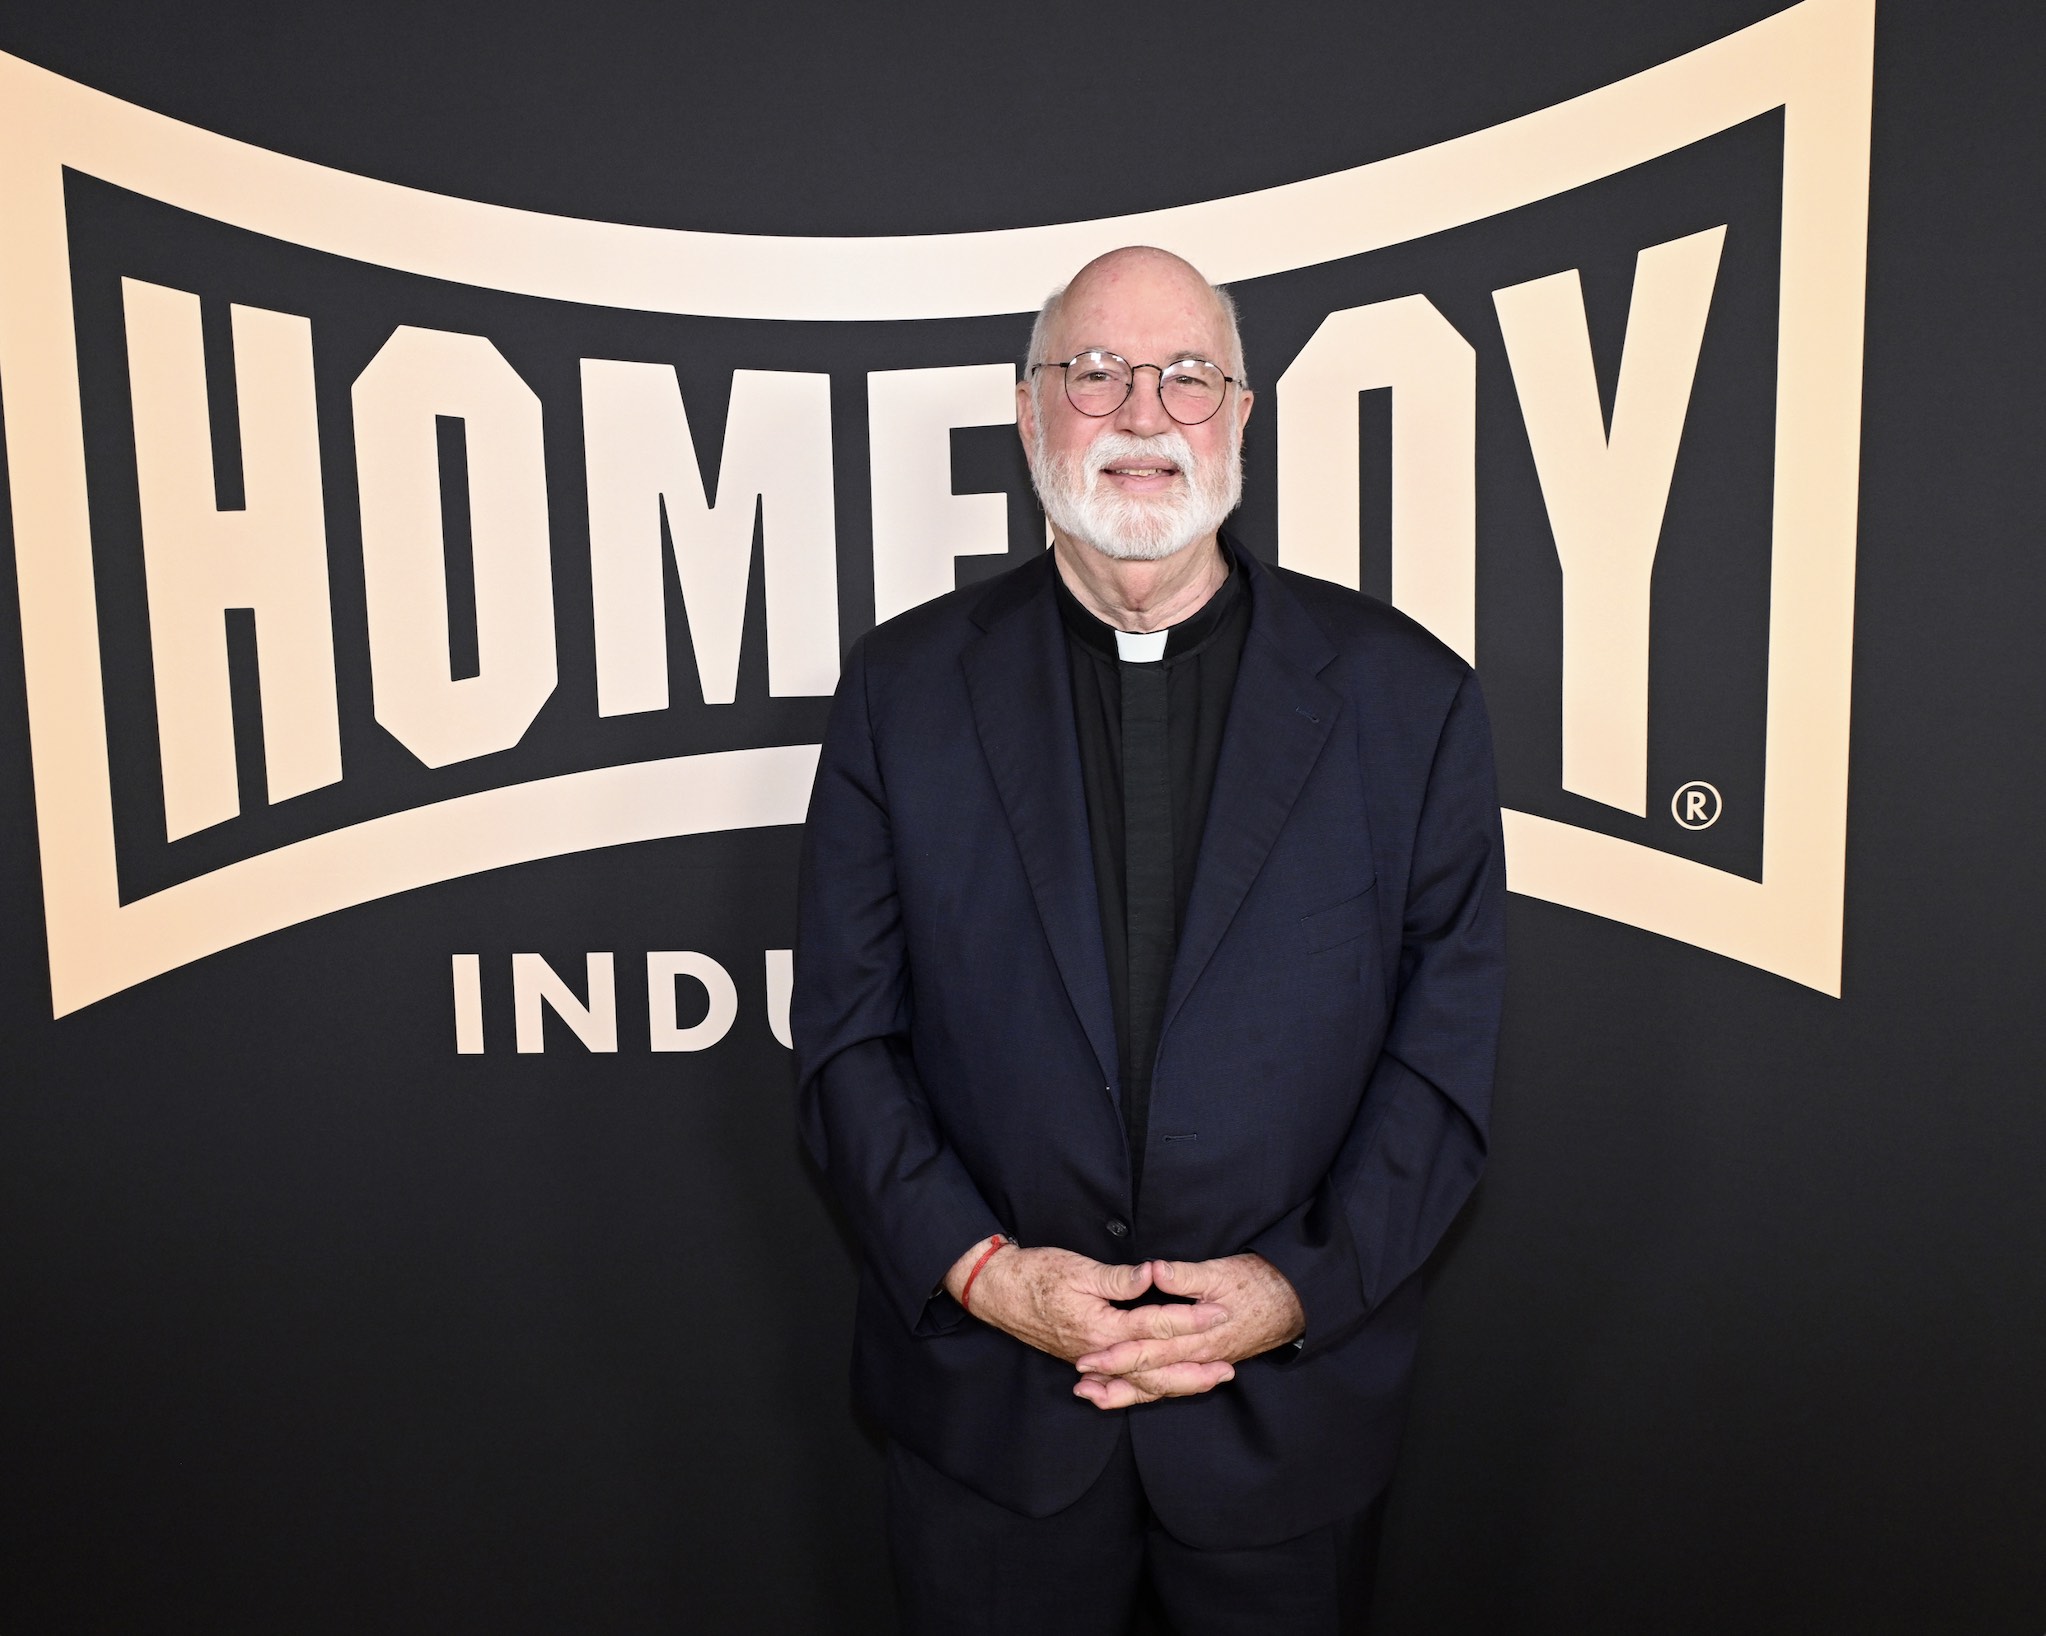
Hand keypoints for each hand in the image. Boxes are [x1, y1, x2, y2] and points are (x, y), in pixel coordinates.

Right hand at [943, 1242, 1230, 1387]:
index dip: (1190, 1318)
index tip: (1220, 1312)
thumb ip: (1118, 1278)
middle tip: (1229, 1370)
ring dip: (1175, 1384)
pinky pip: (1120, 1384)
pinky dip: (1142, 1392)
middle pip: (1154, 1369)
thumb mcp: (1077, 1268)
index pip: (1155, 1325)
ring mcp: (1090, 1360)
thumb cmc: (1036, 1273)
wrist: (996, 1290)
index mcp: (1101, 1328)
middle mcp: (1098, 1352)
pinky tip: (1158, 1393)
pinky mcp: (1083, 1360)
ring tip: (1206, 1383)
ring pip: (1139, 1382)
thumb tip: (1153, 1275)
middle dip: (1194, 1370)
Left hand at [1071, 1254, 1304, 1410]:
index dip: (1116, 1355)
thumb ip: (1185, 1276)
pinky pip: (1175, 1384)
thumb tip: (1154, 1271)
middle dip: (1114, 1378)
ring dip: (1128, 1392)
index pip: (1149, 1350)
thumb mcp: (1221, 1272)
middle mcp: (1199, 1356)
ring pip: (1161, 1386)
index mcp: (1199, 1336)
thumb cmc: (1258, 1283)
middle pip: (1149, 1374)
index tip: (1087, 1357)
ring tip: (1096, 1397)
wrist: (1294, 1301)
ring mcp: (1205, 1362)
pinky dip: (1151, 1390)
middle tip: (1081, 1381)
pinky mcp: (1208, 1361)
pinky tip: (1133, 1389)